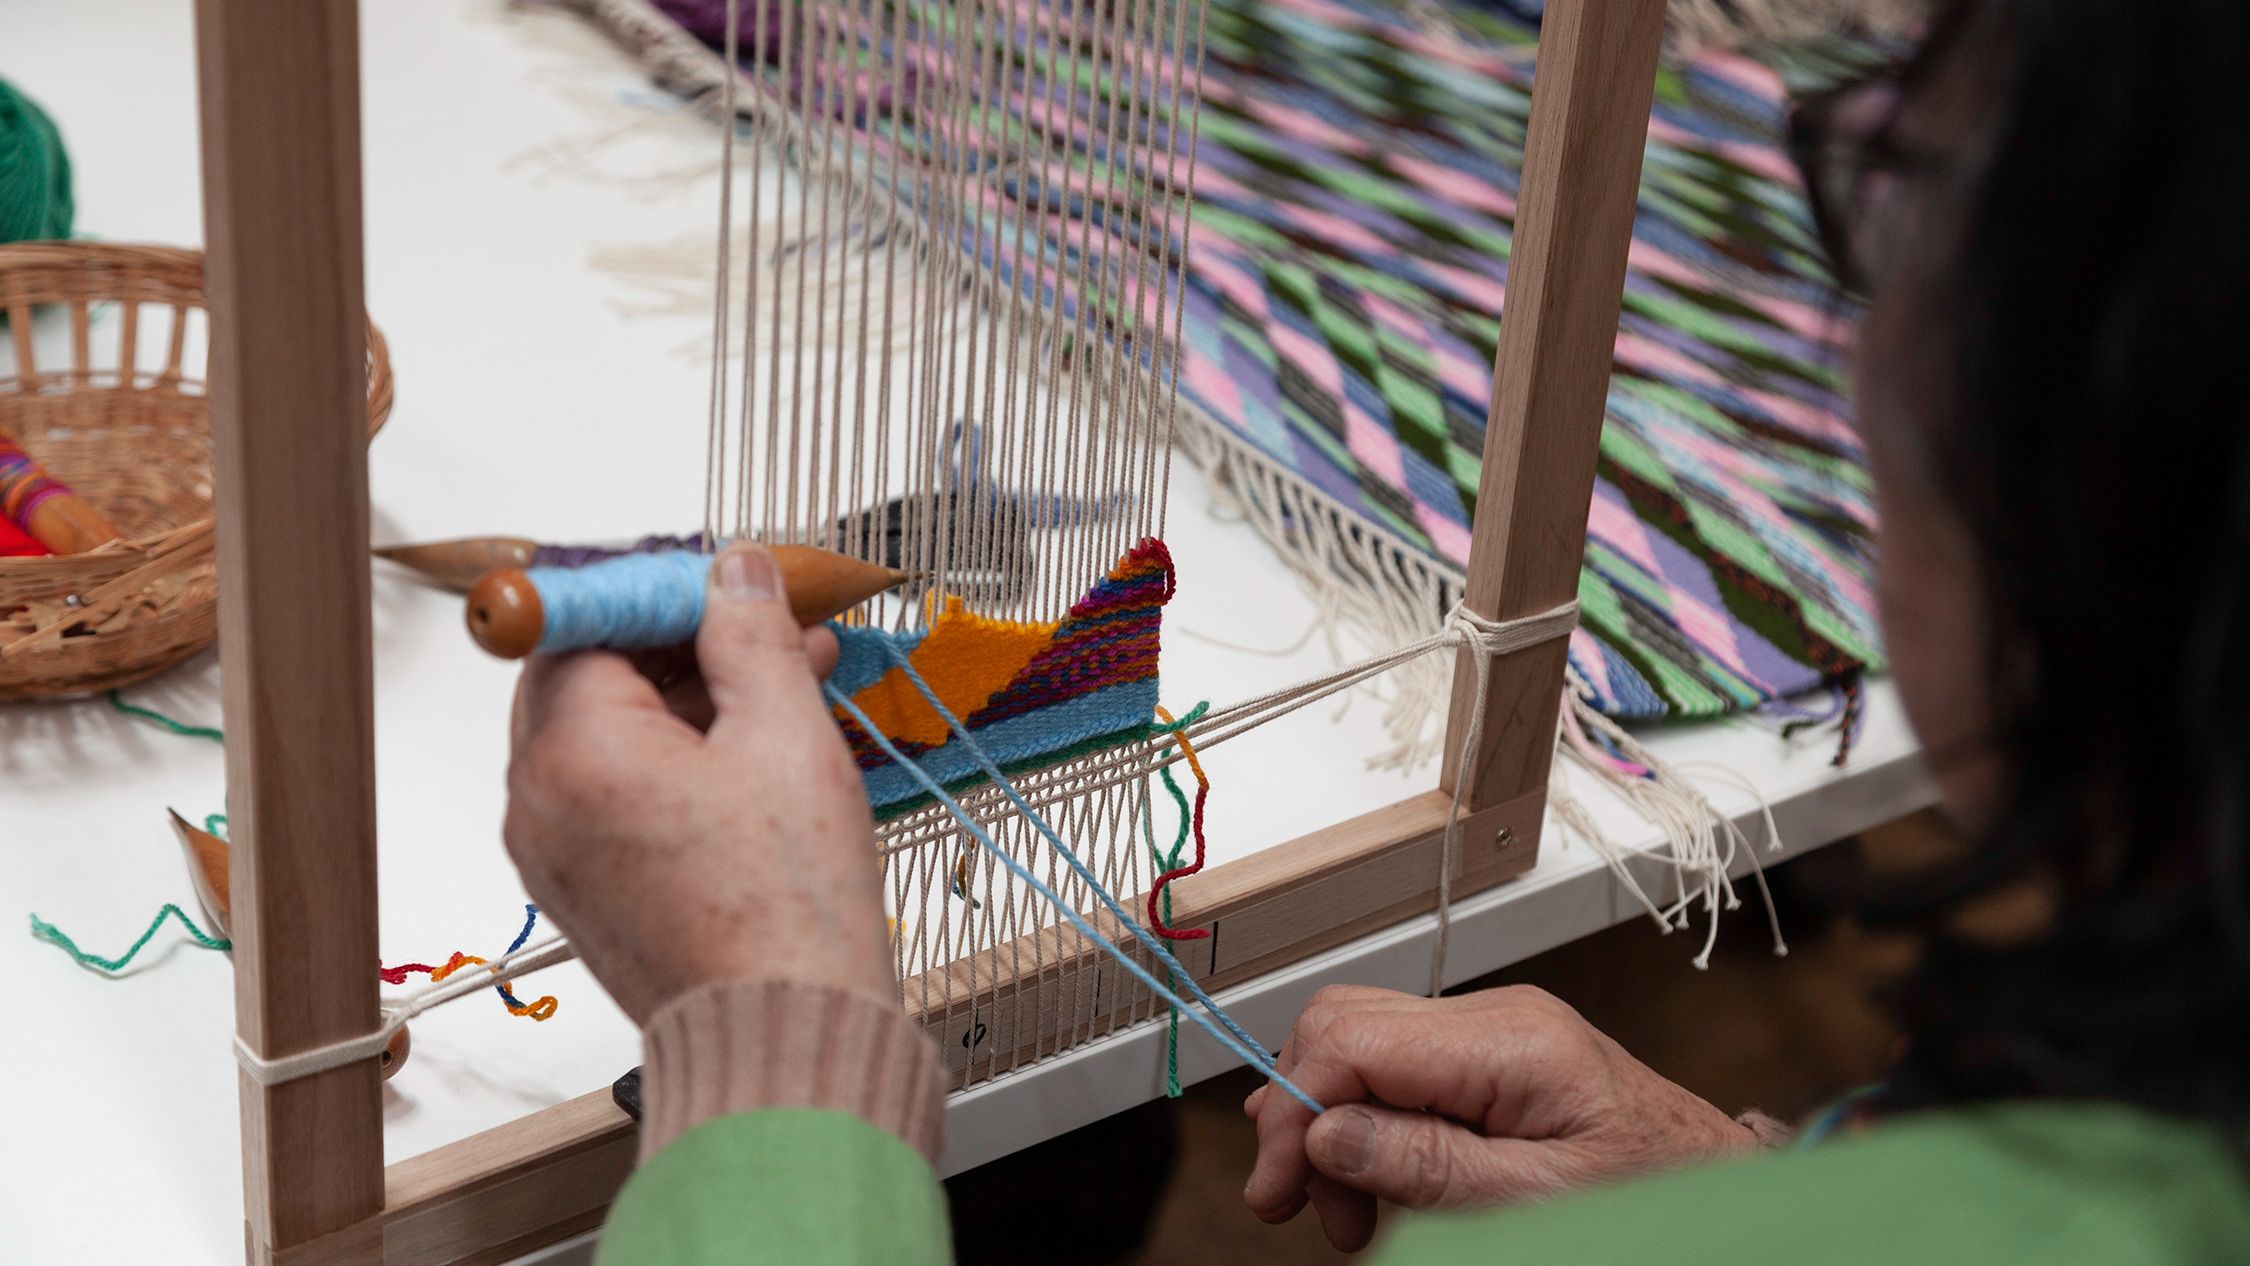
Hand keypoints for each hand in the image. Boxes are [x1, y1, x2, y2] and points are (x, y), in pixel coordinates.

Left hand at [503, 543, 892, 1023]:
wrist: (786, 1034)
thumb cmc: (783, 912)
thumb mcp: (784, 736)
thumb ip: (749, 636)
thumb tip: (732, 572)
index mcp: (572, 752)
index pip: (588, 622)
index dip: (662, 593)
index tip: (728, 588)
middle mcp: (539, 802)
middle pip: (587, 677)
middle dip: (679, 646)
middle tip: (763, 633)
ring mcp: (554, 852)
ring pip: (607, 737)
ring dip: (687, 704)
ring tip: (785, 693)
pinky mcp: (585, 890)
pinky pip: (615, 796)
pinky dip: (674, 764)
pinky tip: (756, 757)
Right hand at [1243, 985, 1757, 1250]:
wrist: (1718, 1191)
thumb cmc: (1651, 1198)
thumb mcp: (1533, 1202)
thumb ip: (1424, 1163)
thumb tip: (1321, 1130)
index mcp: (1511, 1040)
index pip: (1352, 1038)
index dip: (1294, 1111)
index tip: (1277, 1191)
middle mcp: (1494, 1014)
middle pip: (1342, 1025)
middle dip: (1302, 1115)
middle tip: (1304, 1209)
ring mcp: (1489, 1027)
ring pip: (1357, 1044)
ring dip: (1333, 1128)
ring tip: (1354, 1217)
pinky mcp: (1487, 1051)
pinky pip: (1396, 1068)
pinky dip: (1369, 1125)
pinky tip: (1377, 1183)